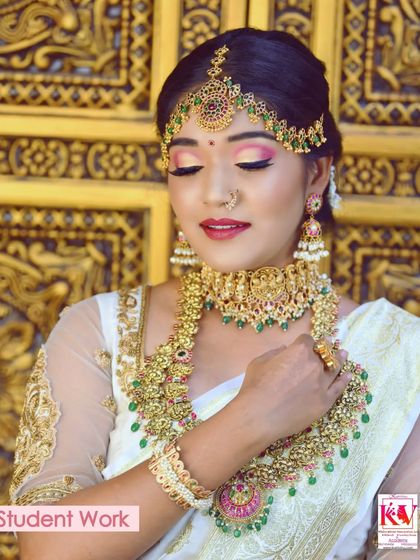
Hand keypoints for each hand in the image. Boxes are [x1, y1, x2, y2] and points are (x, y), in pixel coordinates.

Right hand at [236, 334, 350, 446]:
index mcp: (299, 350)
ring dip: (340, 359)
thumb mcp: (259, 362)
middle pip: (323, 353)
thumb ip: (274, 353)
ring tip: (343, 354)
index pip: (307, 340)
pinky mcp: (325, 401)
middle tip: (330, 344)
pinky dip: (344, 380)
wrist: (260, 415)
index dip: (305, 342)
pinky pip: (338, 388)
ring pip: (335, 367)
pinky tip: (348, 375)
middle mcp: (314, 364)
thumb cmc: (255, 387)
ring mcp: (322, 383)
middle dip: (325, 348)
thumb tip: (284, 350)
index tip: (306, 343)